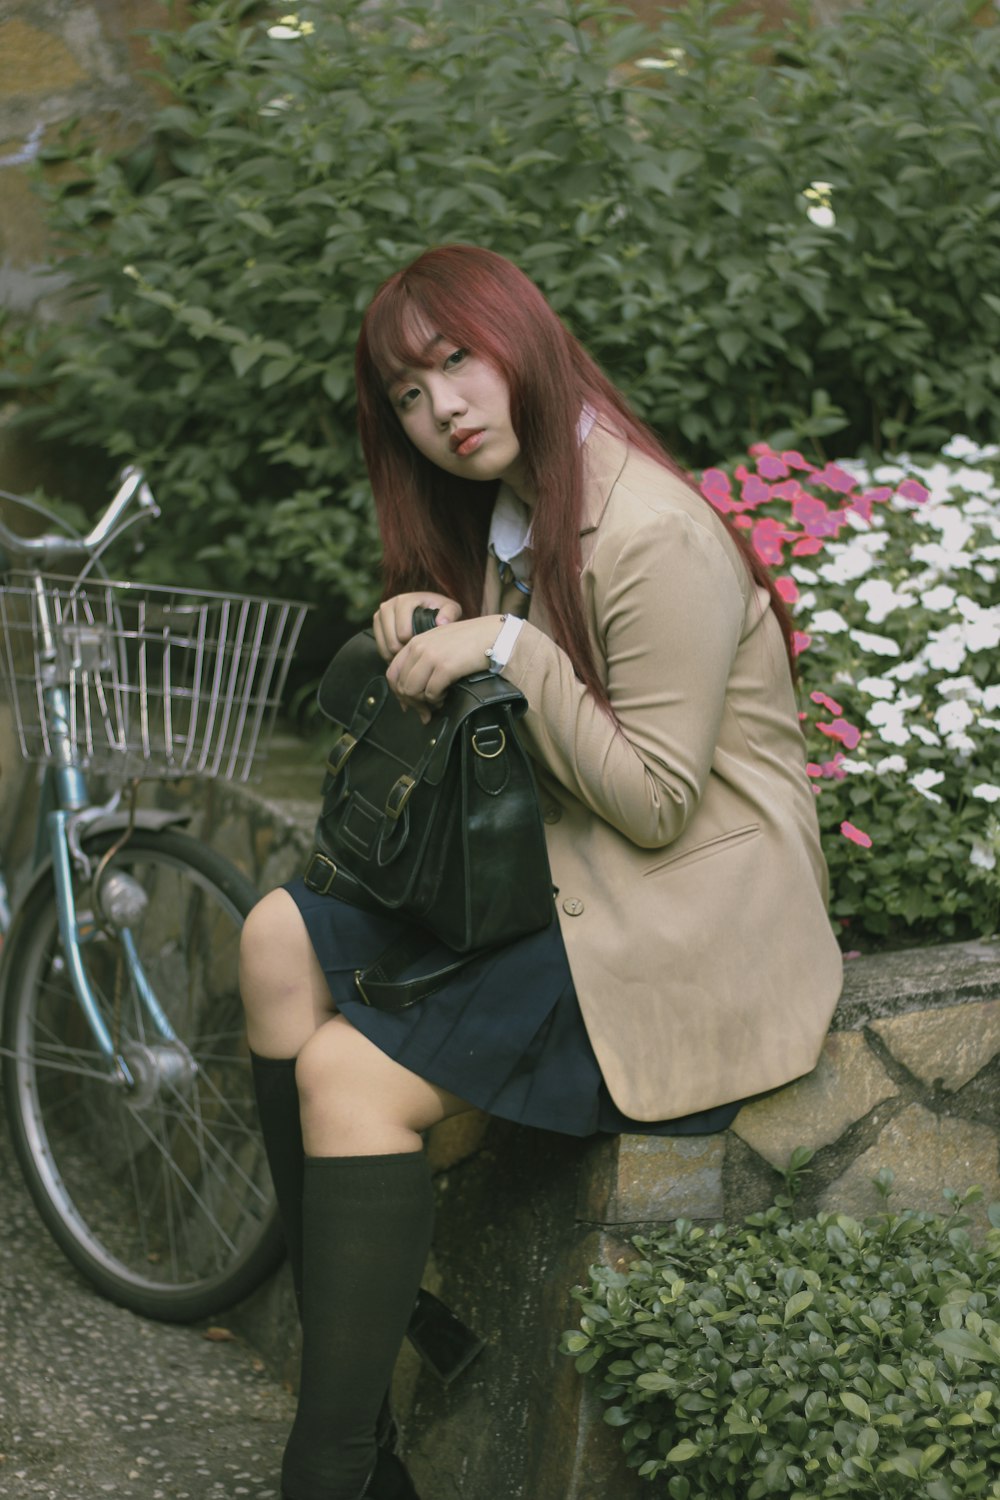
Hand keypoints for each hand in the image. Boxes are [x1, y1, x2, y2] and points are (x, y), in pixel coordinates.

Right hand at [372, 592, 461, 660]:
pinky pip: (379, 645)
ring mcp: (381, 613)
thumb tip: (441, 623)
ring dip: (396, 654)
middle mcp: (389, 605)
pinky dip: (389, 654)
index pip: (402, 630)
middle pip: (392, 639)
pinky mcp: (376, 622)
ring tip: (410, 656)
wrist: (428, 608)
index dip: (412, 643)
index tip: (422, 647)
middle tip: (417, 656)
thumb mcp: (450, 609)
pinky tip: (401, 656)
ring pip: (384, 644)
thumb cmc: (440, 610)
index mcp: (405, 600)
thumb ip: (449, 613)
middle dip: (405, 651)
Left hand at [386, 615, 503, 722]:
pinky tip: (447, 695)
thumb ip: (423, 662)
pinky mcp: (445, 667)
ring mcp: (431, 656)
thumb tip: (409, 694)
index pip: (392, 672)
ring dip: (425, 701)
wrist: (494, 636)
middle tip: (426, 711)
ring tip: (439, 700)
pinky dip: (438, 700)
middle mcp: (419, 647)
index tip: (410, 704)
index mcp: (415, 641)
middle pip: (401, 685)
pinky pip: (431, 693)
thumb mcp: (441, 645)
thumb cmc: (471, 642)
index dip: (399, 693)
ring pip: (412, 691)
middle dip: (413, 703)